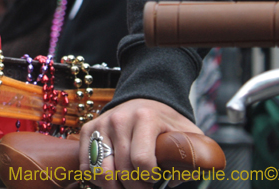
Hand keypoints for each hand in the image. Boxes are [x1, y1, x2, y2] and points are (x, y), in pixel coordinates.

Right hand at [78, 99, 201, 188]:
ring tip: (126, 186)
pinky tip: (112, 178)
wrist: (144, 99)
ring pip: (100, 170)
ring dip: (114, 186)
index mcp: (146, 118)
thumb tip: (176, 181)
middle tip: (144, 188)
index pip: (142, 161)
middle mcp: (120, 119)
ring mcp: (101, 124)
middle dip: (135, 188)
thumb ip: (193, 155)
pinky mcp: (88, 130)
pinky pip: (85, 164)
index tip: (156, 182)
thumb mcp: (188, 133)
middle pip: (122, 169)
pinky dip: (96, 178)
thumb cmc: (168, 123)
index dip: (150, 180)